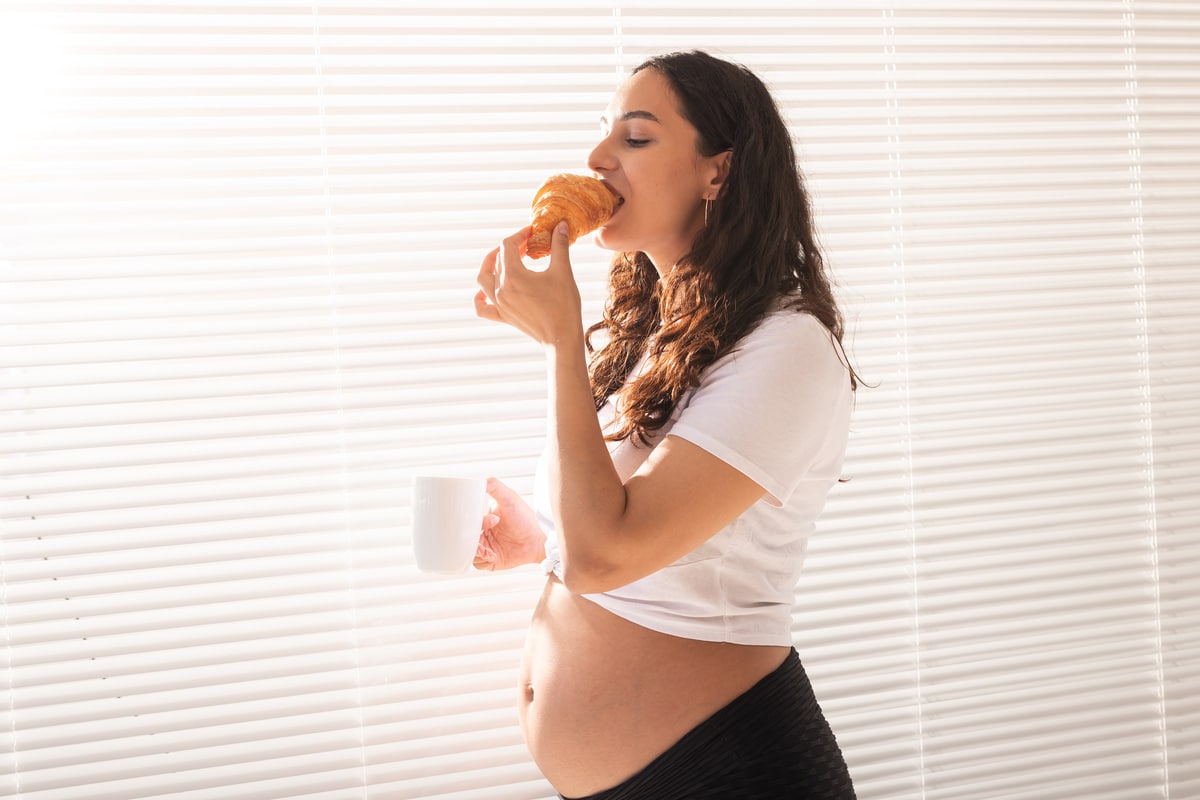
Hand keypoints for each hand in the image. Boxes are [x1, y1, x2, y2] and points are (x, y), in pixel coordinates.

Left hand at [473, 221, 582, 348]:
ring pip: (482, 279)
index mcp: (513, 276)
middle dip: (512, 247)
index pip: (508, 245)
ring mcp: (499, 304)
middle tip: (527, 244)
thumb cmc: (564, 306)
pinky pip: (482, 307)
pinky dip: (479, 297)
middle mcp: (500, 289)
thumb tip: (560, 224)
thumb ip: (559, 246)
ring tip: (501, 258)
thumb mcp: (563, 272)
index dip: (520, 234)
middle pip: (498, 259)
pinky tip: (484, 291)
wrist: (562, 338)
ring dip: (489, 265)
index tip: (533, 232)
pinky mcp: (503, 317)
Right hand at [474, 477, 546, 570]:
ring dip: (476, 552)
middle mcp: (482, 533)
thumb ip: (496, 487)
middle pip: (464, 538)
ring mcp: (486, 547)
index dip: (473, 523)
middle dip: (470, 541)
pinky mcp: (490, 561)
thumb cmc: (526, 519)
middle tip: (482, 542)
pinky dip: (482, 561)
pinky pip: (478, 564)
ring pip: (469, 553)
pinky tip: (493, 556)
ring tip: (488, 551)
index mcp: (483, 519)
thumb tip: (481, 480)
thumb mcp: (510, 499)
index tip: (491, 521)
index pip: (467, 522)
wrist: (537, 541)